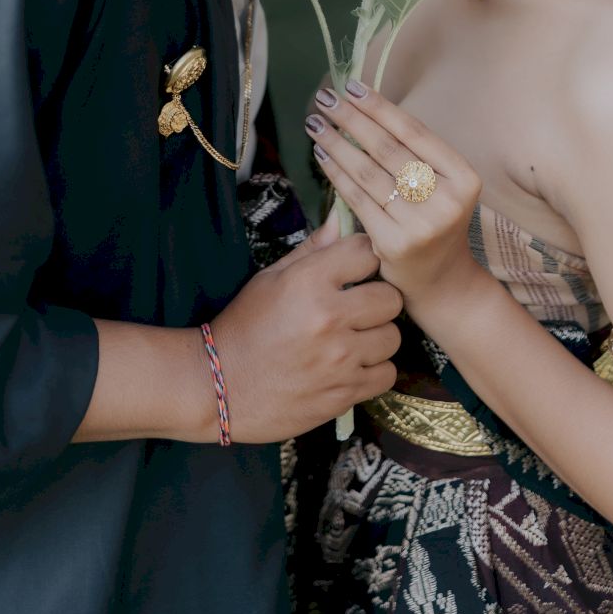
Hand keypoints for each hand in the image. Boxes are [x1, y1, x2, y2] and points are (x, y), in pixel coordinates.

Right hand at [209, 213, 401, 442]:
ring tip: (354, 338)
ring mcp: (339, 360)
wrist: (218, 387)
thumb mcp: (271, 278)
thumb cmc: (244, 326)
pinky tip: (354, 365)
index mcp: (309, 282)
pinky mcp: (343, 395)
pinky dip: (375, 370)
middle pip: (390, 297)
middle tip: (358, 306)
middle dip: (377, 298)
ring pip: (393, 337)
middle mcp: (329, 318)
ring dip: (377, 336)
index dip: (362, 258)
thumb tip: (340, 219)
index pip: (367, 252)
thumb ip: (312, 249)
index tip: (354, 270)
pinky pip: (386, 375)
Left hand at [305, 81, 482, 315]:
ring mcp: (422, 225)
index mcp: (465, 177)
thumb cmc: (433, 221)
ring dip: (336, 143)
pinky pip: (357, 199)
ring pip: (368, 173)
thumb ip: (412, 154)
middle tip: (324, 98)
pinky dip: (336, 174)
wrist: (442, 282)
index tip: (351, 87)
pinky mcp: (396, 244)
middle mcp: (448, 200)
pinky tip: (322, 155)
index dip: (380, 107)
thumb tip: (363, 106)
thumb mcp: (439, 185)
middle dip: (351, 119)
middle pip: (388, 149)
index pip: (414, 132)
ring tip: (315, 123)